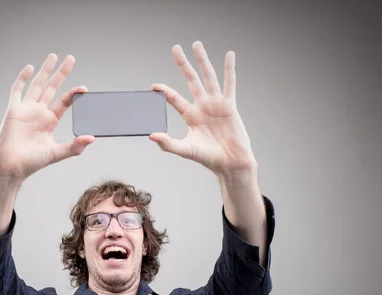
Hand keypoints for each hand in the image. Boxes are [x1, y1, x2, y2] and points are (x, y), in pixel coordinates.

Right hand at [0, 53, 94, 180]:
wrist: (11, 166)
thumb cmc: (32, 163)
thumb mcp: (56, 153)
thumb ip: (74, 146)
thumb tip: (91, 138)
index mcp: (49, 121)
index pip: (64, 102)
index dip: (74, 93)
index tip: (84, 88)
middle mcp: (39, 113)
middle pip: (52, 87)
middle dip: (61, 73)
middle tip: (70, 58)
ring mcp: (26, 109)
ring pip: (37, 84)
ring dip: (44, 70)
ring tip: (53, 56)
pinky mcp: (13, 110)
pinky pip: (17, 90)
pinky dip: (22, 78)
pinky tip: (29, 68)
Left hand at [150, 41, 256, 177]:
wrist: (230, 163)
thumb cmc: (208, 158)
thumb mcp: (185, 150)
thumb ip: (167, 143)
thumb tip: (151, 136)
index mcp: (190, 116)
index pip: (174, 98)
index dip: (164, 91)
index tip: (154, 86)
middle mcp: (202, 106)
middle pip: (190, 80)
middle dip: (183, 64)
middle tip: (175, 48)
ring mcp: (216, 104)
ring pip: (208, 77)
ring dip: (202, 60)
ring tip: (196, 44)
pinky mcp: (229, 105)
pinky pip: (230, 83)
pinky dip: (230, 69)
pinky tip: (229, 55)